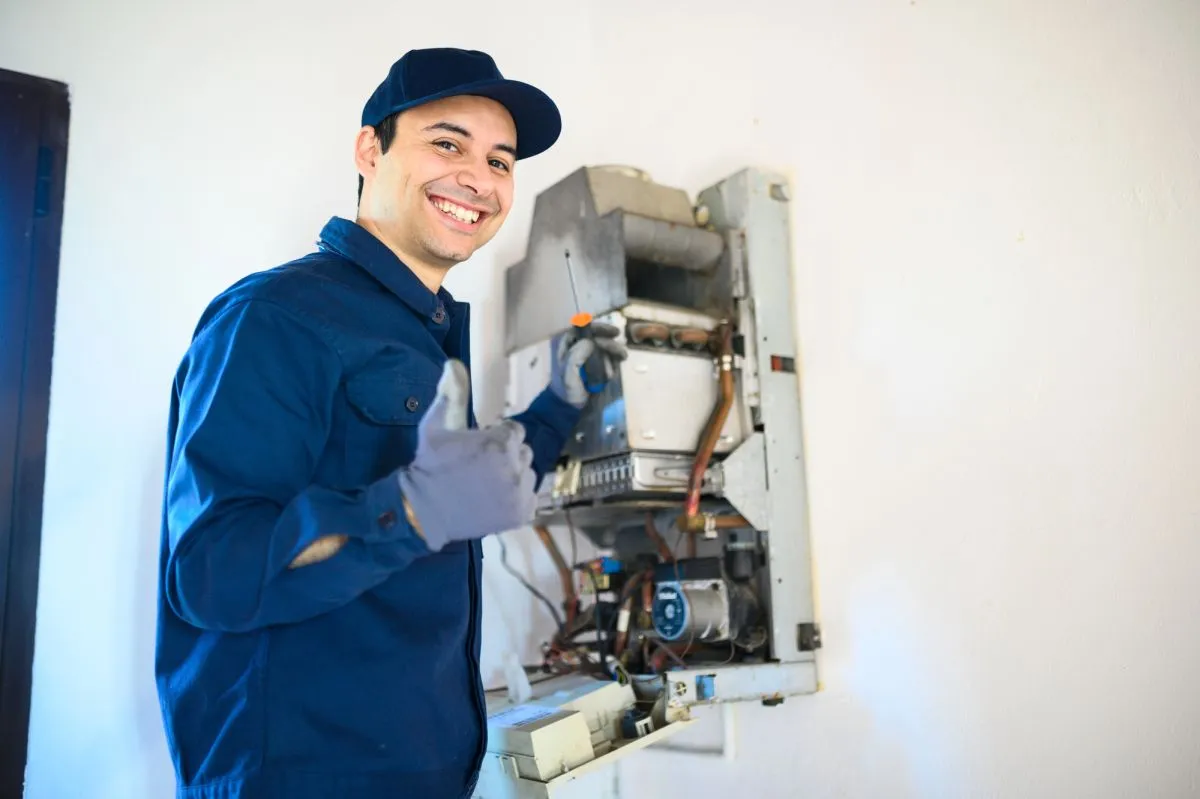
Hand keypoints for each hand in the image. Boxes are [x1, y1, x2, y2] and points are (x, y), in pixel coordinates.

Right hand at [398, 359, 536, 551]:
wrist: (425, 513)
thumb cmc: (429, 468)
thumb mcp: (434, 427)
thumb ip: (450, 395)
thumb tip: (454, 363)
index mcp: (500, 443)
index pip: (514, 431)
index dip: (497, 437)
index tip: (480, 447)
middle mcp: (516, 466)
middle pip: (522, 452)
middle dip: (507, 455)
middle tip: (481, 467)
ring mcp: (521, 492)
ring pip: (527, 475)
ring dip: (513, 476)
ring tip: (487, 485)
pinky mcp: (522, 514)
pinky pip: (529, 499)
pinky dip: (516, 500)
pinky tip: (494, 501)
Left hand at [550, 322, 627, 407]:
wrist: (572, 407)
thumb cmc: (567, 389)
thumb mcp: (568, 373)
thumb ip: (576, 356)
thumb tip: (590, 341)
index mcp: (570, 345)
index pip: (584, 329)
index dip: (598, 328)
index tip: (612, 332)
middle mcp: (581, 347)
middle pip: (598, 337)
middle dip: (610, 344)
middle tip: (619, 352)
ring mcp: (592, 356)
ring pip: (607, 347)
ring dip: (614, 354)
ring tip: (618, 364)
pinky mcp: (600, 366)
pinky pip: (611, 358)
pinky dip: (615, 363)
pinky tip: (613, 373)